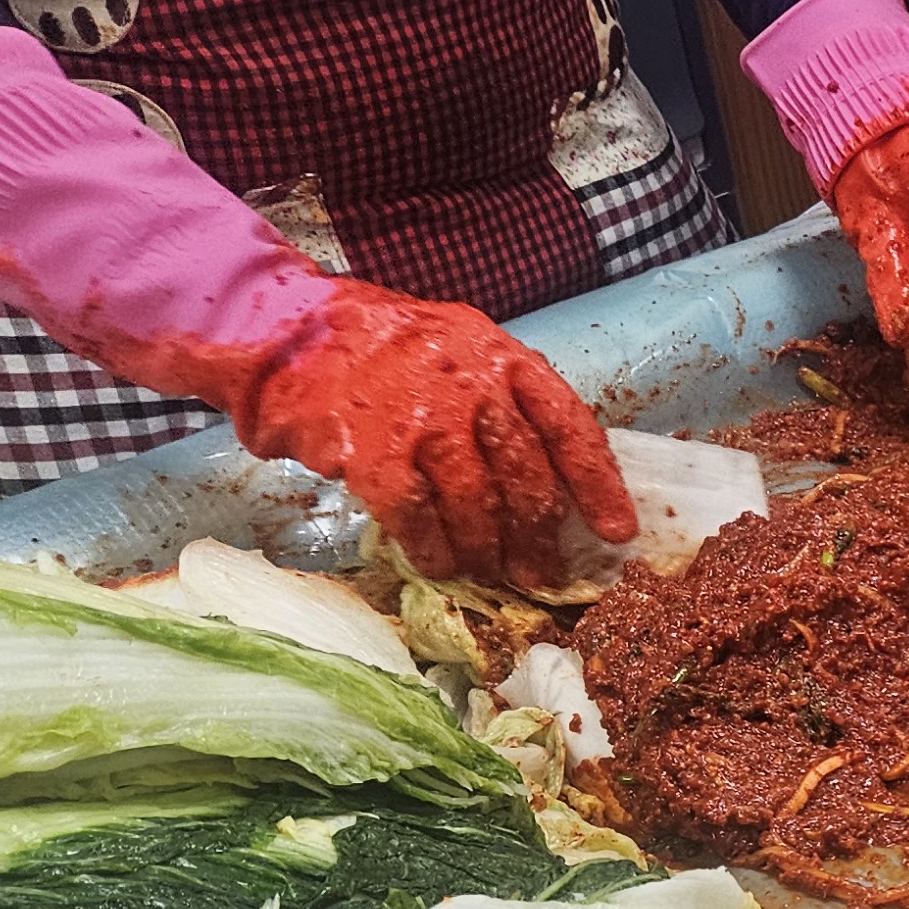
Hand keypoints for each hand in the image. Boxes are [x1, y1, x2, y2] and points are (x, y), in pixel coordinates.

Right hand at [239, 276, 633, 586]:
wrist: (290, 334)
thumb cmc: (384, 351)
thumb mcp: (460, 349)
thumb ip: (505, 400)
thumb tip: (554, 479)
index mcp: (501, 357)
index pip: (569, 426)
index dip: (599, 485)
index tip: (618, 531)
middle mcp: (469, 385)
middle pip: (527, 477)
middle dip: (541, 537)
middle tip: (546, 574)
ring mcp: (421, 419)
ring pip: (478, 506)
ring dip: (489, 552)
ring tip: (493, 575)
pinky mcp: (373, 454)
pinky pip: (419, 519)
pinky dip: (435, 551)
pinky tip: (442, 566)